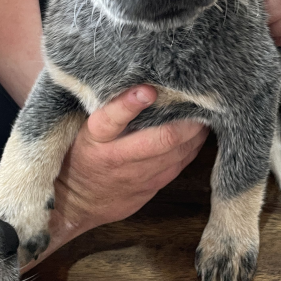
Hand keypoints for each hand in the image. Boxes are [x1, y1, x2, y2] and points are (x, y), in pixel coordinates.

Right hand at [54, 85, 207, 232]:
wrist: (75, 203)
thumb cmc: (79, 154)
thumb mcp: (80, 128)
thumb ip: (104, 108)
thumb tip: (134, 78)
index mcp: (95, 138)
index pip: (112, 118)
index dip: (130, 103)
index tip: (148, 89)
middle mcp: (118, 157)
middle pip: (162, 138)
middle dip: (186, 120)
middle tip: (199, 101)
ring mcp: (137, 176)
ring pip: (177, 152)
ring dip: (195, 132)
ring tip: (205, 113)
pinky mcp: (151, 187)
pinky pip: (179, 165)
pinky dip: (192, 147)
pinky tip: (198, 134)